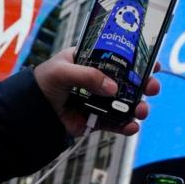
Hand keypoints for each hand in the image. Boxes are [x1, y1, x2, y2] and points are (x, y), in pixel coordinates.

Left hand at [32, 48, 161, 136]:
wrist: (31, 111)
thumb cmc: (43, 83)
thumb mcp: (63, 71)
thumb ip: (88, 76)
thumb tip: (112, 88)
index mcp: (91, 60)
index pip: (119, 56)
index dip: (138, 59)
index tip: (153, 62)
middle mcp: (98, 79)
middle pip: (129, 81)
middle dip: (144, 85)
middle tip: (152, 87)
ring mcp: (99, 100)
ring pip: (125, 103)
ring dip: (138, 107)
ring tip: (142, 111)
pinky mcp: (96, 119)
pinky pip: (115, 122)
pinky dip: (125, 126)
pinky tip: (131, 126)